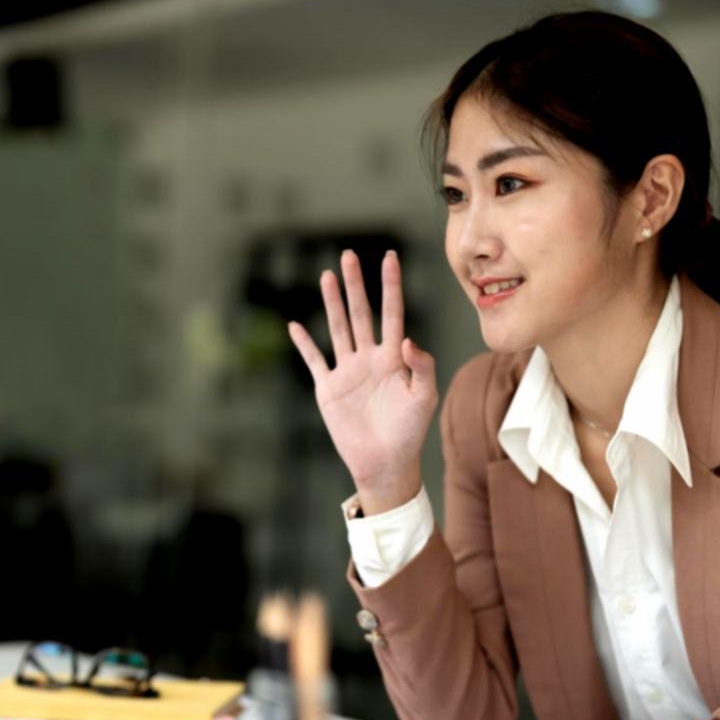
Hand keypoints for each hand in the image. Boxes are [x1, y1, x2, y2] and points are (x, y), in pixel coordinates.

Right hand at [288, 250, 436, 513]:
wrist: (385, 463)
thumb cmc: (410, 432)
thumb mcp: (424, 398)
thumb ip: (422, 367)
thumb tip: (408, 339)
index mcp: (394, 358)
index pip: (392, 314)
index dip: (390, 286)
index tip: (390, 257)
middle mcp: (369, 358)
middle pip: (361, 314)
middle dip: (355, 286)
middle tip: (349, 256)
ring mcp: (347, 371)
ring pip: (338, 329)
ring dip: (332, 304)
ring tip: (326, 276)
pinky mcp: (329, 389)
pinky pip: (314, 360)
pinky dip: (304, 344)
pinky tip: (295, 325)